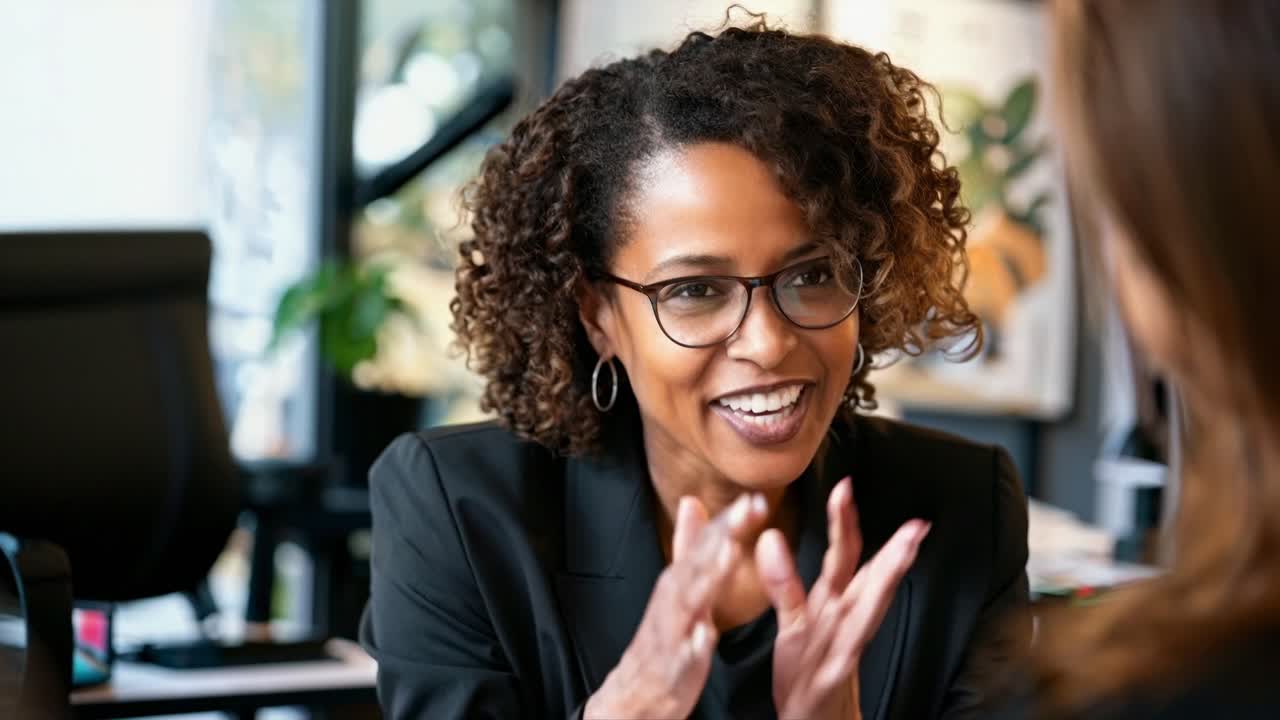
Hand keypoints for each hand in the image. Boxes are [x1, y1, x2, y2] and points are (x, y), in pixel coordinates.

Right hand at [584, 492, 767, 719]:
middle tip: (749, 508)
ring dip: (707, 577)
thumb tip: (692, 501)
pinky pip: (683, 655)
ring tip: (729, 553)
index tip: (756, 497)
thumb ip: (688, 545)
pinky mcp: (672, 667)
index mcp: (680, 579)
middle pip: (699, 561)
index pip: (708, 542)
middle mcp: (674, 599)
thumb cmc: (663, 635)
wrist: (635, 692)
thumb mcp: (677, 585)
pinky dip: (695, 643)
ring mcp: (672, 632)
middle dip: (723, 534)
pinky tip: (708, 633)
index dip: (731, 519)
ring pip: (689, 601)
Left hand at [756, 478, 928, 719]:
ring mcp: (843, 645)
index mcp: (833, 602)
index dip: (845, 521)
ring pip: (870, 608)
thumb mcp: (792, 620)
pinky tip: (847, 613)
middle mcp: (844, 619)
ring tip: (906, 553)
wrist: (812, 718)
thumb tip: (771, 539)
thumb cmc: (806, 671)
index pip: (844, 555)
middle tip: (917, 526)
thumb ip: (782, 582)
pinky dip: (842, 630)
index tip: (845, 485)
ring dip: (889, 580)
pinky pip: (838, 648)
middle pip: (872, 579)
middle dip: (895, 551)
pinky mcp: (831, 673)